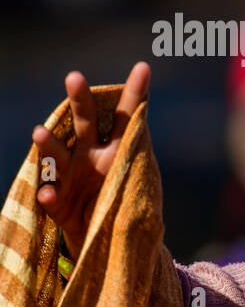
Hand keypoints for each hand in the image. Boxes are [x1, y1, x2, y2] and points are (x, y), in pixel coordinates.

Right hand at [32, 61, 150, 260]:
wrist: (108, 238)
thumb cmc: (126, 202)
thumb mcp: (142, 181)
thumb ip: (142, 157)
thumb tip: (140, 133)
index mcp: (118, 148)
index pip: (127, 117)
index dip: (134, 93)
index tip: (143, 67)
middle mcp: (91, 155)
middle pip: (85, 122)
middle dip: (79, 99)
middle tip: (74, 77)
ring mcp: (71, 176)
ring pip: (57, 154)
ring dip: (48, 143)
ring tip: (39, 132)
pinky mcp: (58, 202)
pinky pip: (51, 197)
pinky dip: (49, 195)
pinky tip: (48, 194)